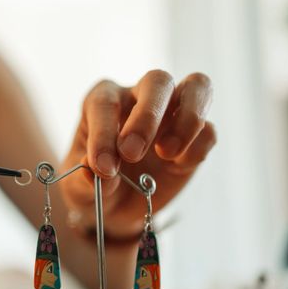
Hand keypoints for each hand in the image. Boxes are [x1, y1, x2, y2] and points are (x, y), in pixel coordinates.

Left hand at [60, 70, 215, 234]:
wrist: (117, 207)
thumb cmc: (93, 186)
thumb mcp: (79, 189)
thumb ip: (85, 178)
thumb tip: (93, 169)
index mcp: (102, 100)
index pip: (105, 103)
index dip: (103, 133)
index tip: (102, 166)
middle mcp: (139, 96)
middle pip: (157, 81)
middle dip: (147, 116)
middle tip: (132, 154)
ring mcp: (172, 112)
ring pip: (197, 87)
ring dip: (186, 120)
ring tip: (166, 154)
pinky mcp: (195, 136)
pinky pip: (208, 131)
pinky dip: (196, 149)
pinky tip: (178, 166)